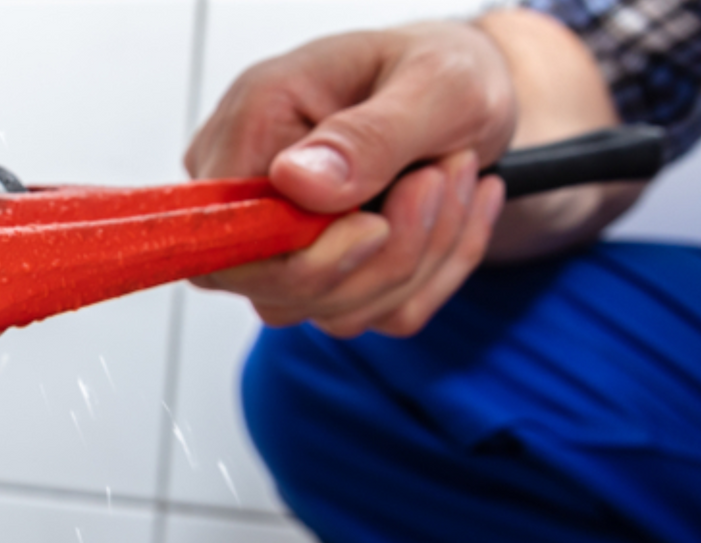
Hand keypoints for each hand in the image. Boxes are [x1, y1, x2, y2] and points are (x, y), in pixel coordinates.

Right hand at [185, 20, 515, 336]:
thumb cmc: (445, 71)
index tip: (376, 224)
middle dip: (384, 256)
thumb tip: (293, 183)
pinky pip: (374, 314)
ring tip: (457, 176)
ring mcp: (280, 242)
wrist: (476, 92)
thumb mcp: (435, 82)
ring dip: (421, 258)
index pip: (224, 237)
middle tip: (444, 175)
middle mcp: (249, 191)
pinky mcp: (324, 274)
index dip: (297, 258)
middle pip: (277, 291)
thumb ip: (366, 135)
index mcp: (250, 126)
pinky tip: (457, 210)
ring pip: (333, 310)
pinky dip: (435, 273)